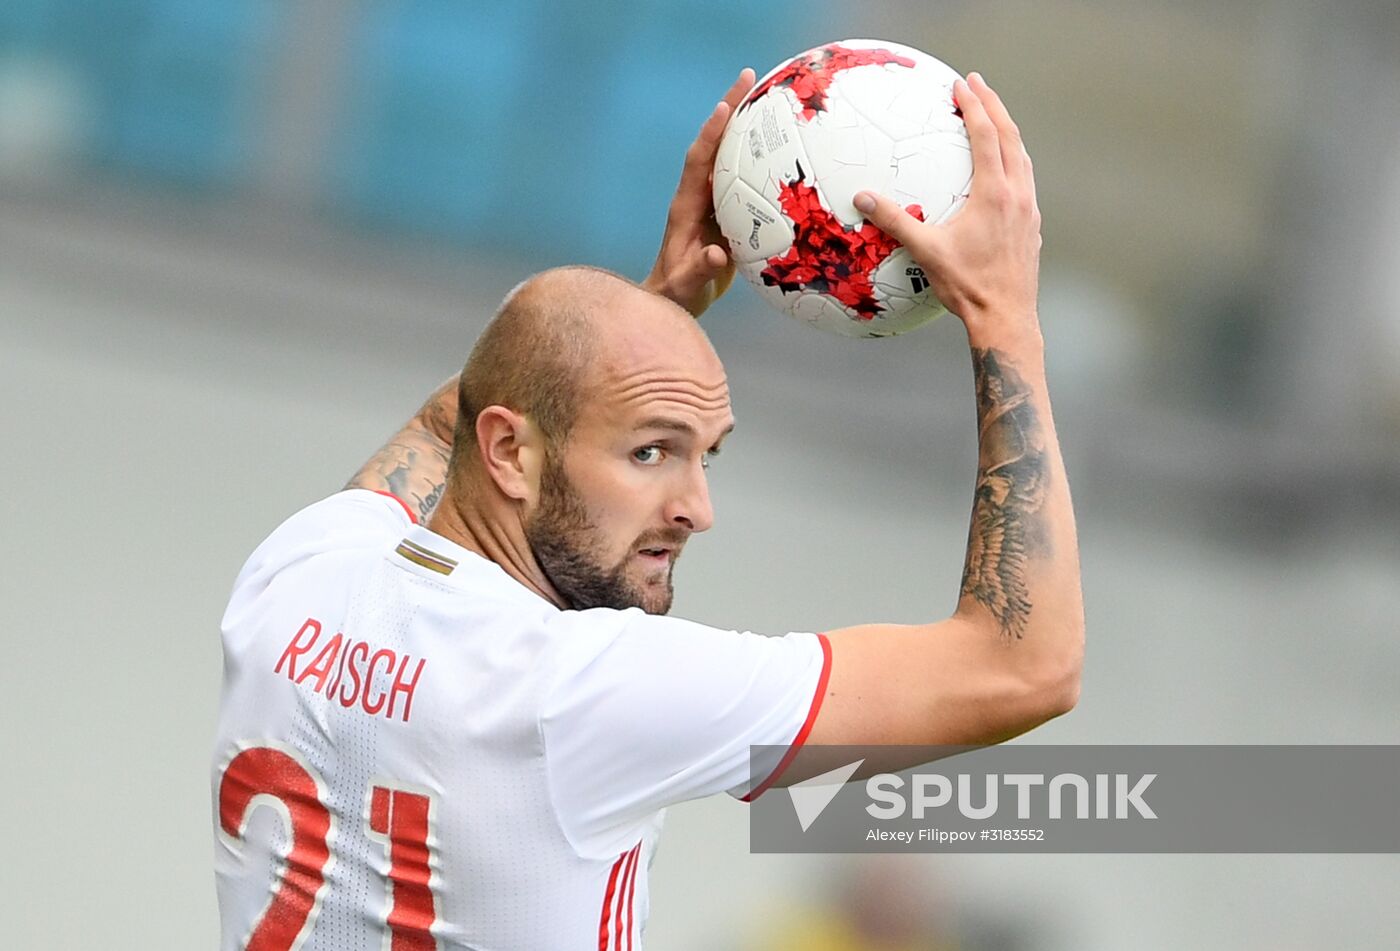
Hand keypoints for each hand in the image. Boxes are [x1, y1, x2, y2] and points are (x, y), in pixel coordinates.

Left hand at [643, 68, 755, 317]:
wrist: (676, 297)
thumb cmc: (678, 293)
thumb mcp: (687, 286)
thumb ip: (699, 271)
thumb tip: (717, 256)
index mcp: (686, 206)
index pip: (698, 162)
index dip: (710, 135)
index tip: (724, 108)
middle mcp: (698, 194)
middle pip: (715, 144)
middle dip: (730, 110)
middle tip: (751, 77)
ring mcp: (712, 199)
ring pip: (730, 154)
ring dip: (746, 125)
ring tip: (769, 95)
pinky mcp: (726, 208)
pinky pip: (745, 174)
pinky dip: (761, 155)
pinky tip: (785, 145)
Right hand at [853, 73, 1041, 343]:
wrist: (1006, 317)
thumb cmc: (967, 286)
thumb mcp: (926, 251)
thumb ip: (893, 221)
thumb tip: (862, 198)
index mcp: (994, 193)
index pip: (986, 135)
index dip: (974, 105)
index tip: (962, 84)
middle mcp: (1018, 195)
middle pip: (1010, 136)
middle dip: (994, 106)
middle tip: (978, 84)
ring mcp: (1029, 210)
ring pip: (1022, 157)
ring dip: (1007, 132)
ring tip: (993, 117)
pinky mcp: (1032, 226)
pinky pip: (1025, 180)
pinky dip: (1014, 160)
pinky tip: (1002, 171)